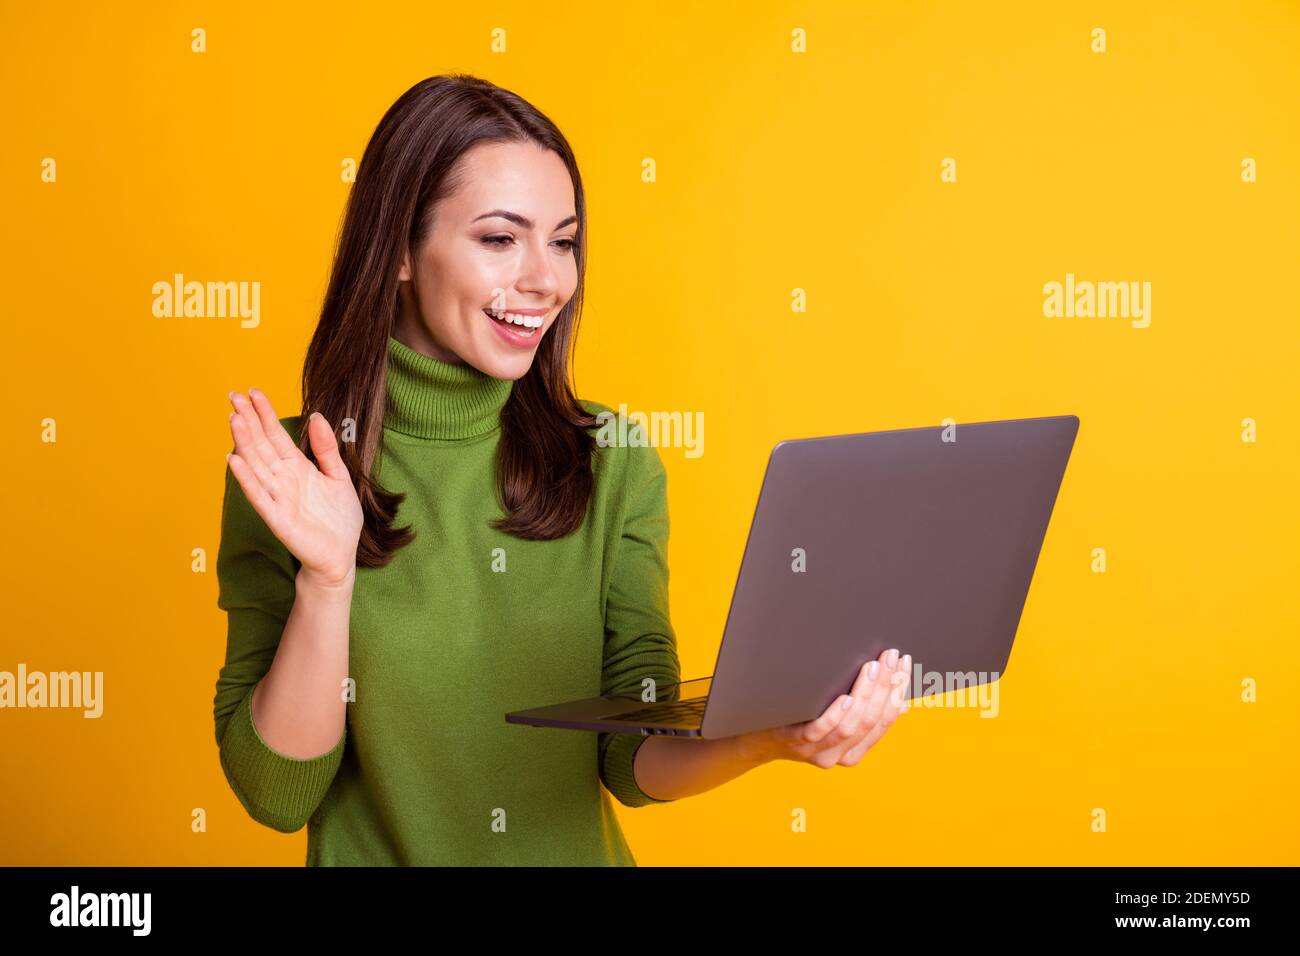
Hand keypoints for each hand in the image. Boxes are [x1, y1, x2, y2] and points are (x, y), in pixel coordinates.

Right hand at [226, 387, 363, 587]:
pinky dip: (246, 478)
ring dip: (244, 442)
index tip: (254, 391)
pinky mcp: (277, 517)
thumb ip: (326, 449)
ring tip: (233, 419)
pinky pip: (258, 495)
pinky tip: (234, 460)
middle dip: (249, 420)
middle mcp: (283, 478)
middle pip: (262, 444)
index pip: (277, 435)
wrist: (341, 555)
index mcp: (298, 467)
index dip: (265, 414)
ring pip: (256, 465)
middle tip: (234, 395)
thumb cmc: (339, 519)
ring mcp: (278, 496)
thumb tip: (316, 416)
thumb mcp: (339, 476)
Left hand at [749, 647, 911, 767]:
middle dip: (886, 686)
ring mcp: (818, 751)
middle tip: (890, 657)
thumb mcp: (834, 716)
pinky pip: (822, 730)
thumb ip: (862, 710)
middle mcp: (840, 755)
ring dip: (866, 693)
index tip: (905, 664)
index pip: (886, 719)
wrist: (756, 736)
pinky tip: (846, 697)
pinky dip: (837, 714)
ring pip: (852, 725)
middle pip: (871, 719)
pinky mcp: (796, 743)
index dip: (898, 691)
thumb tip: (899, 700)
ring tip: (872, 667)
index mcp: (856, 749)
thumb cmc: (799, 718)